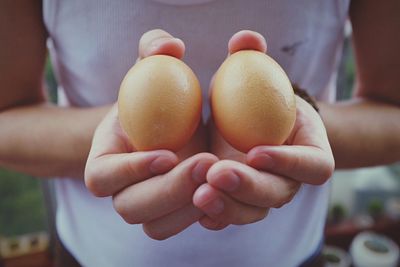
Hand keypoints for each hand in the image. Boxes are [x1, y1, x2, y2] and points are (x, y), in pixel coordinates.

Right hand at [85, 29, 217, 239]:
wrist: (175, 126)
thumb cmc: (160, 97)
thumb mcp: (155, 68)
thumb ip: (155, 50)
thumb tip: (169, 46)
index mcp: (105, 160)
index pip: (101, 177)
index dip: (129, 170)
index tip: (167, 153)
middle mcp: (122, 190)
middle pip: (130, 208)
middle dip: (168, 191)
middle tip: (206, 163)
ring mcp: (147, 207)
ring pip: (157, 226)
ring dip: (189, 207)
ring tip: (220, 177)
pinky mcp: (171, 216)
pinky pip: (181, 227)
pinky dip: (204, 215)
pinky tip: (226, 190)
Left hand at [193, 30, 334, 229]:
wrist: (243, 122)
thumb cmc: (251, 94)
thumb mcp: (251, 71)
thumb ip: (250, 54)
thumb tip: (244, 39)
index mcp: (307, 151)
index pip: (314, 166)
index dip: (290, 162)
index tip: (255, 150)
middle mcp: (288, 179)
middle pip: (279, 195)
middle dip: (249, 187)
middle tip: (217, 172)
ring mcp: (263, 196)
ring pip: (252, 212)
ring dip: (227, 206)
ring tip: (198, 193)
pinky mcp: (239, 204)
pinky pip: (230, 217)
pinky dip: (214, 215)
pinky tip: (194, 207)